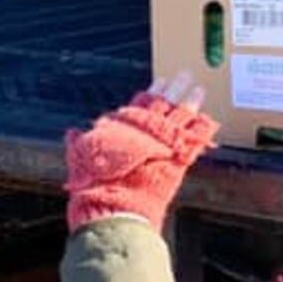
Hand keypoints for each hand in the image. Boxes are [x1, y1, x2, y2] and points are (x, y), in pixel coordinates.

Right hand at [65, 73, 216, 233]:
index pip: (141, 103)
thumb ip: (78, 144)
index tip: (161, 81)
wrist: (113, 207)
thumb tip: (72, 134)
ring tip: (199, 91)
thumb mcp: (80, 159)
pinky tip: (210, 121)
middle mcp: (144, 131)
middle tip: (185, 75)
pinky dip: (203, 129)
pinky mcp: (177, 160)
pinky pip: (194, 139)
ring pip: (181, 116)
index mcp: (122, 127)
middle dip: (175, 88)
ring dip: (191, 102)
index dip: (152, 92)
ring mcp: (163, 144)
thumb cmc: (93, 186)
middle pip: (163, 103)